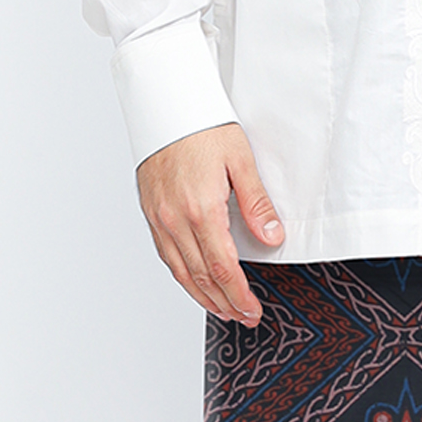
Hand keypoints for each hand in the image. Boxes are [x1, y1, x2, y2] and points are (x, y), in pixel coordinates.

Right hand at [135, 123, 282, 325]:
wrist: (164, 103)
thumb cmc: (202, 125)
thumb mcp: (240, 159)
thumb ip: (256, 203)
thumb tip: (271, 237)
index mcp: (201, 209)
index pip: (223, 268)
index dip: (238, 295)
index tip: (252, 310)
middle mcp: (175, 219)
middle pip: (202, 276)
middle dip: (225, 303)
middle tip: (243, 318)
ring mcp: (159, 218)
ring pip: (180, 272)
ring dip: (203, 297)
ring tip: (223, 310)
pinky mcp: (150, 212)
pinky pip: (166, 256)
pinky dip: (183, 277)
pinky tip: (196, 284)